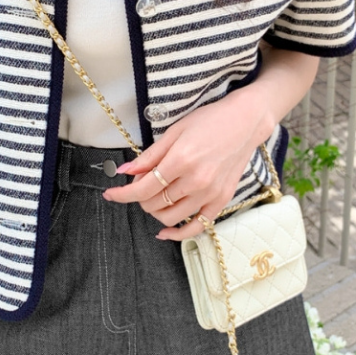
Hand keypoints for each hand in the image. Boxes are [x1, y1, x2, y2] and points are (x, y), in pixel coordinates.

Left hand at [107, 97, 279, 240]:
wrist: (245, 123)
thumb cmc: (209, 121)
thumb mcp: (175, 131)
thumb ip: (150, 155)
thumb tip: (125, 171)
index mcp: (181, 159)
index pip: (144, 187)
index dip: (123, 194)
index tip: (110, 194)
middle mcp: (196, 181)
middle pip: (155, 203)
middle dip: (140, 197)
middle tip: (139, 184)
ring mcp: (210, 194)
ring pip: (171, 218)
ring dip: (155, 211)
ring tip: (153, 197)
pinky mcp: (221, 202)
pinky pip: (196, 227)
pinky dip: (178, 233)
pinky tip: (166, 230)